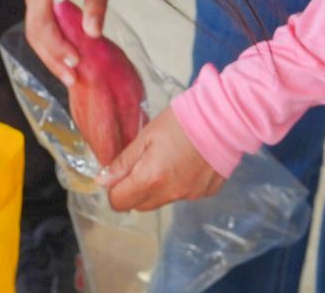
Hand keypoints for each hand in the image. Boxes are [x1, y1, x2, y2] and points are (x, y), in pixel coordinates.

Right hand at [23, 0, 115, 87]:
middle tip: (72, 78)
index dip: (57, 45)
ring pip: (33, 32)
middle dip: (52, 57)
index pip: (43, 22)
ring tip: (69, 75)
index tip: (75, 60)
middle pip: (34, 32)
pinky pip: (39, 25)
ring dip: (50, 55)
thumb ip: (96, 3)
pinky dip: (50, 43)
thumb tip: (93, 34)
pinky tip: (65, 57)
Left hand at [97, 107, 224, 211]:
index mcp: (151, 179)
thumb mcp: (145, 136)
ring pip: (160, 201)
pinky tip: (182, 162)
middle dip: (132, 190)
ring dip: (154, 188)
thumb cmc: (180, 122)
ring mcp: (189, 195)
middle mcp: (170, 193)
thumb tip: (103, 181)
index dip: (114, 189)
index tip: (119, 172)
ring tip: (163, 159)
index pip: (119, 202)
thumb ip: (123, 162)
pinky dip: (176, 184)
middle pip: (139, 205)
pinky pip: (181, 195)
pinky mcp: (204, 193)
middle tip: (139, 164)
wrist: (222, 120)